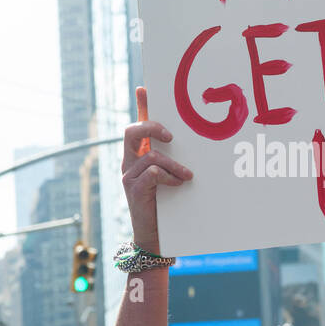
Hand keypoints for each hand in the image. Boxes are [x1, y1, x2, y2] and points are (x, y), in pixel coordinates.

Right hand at [122, 86, 192, 252]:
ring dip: (173, 164)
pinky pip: (151, 172)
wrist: (156, 237)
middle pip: (132, 131)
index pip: (138, 125)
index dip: (141, 106)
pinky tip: (178, 183)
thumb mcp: (172, 176)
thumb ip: (176, 160)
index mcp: (138, 155)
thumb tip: (195, 143)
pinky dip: (167, 176)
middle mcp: (129, 162)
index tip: (144, 88)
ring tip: (187, 175)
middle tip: (172, 136)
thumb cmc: (167, 204)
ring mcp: (128, 175)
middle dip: (152, 127)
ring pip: (150, 154)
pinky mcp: (133, 189)